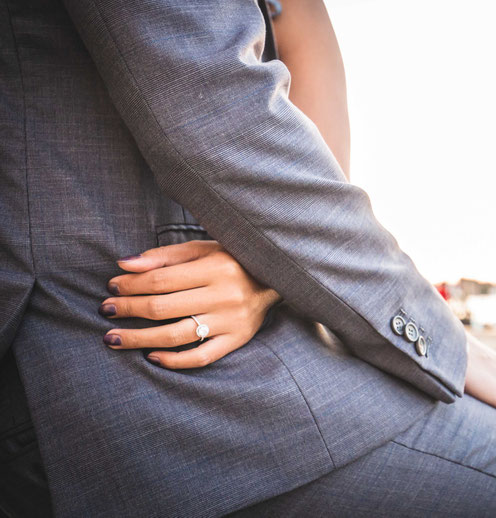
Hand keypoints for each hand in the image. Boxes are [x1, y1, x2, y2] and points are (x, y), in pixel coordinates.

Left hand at [99, 240, 281, 368]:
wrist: (276, 279)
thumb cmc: (233, 260)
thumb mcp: (203, 249)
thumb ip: (164, 257)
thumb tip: (124, 265)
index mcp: (215, 267)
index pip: (161, 280)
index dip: (131, 285)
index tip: (111, 286)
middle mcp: (224, 295)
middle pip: (163, 308)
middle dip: (128, 309)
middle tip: (106, 310)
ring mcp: (232, 321)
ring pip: (176, 336)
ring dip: (139, 338)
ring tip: (114, 338)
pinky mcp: (238, 339)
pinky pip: (201, 357)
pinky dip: (173, 361)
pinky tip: (151, 356)